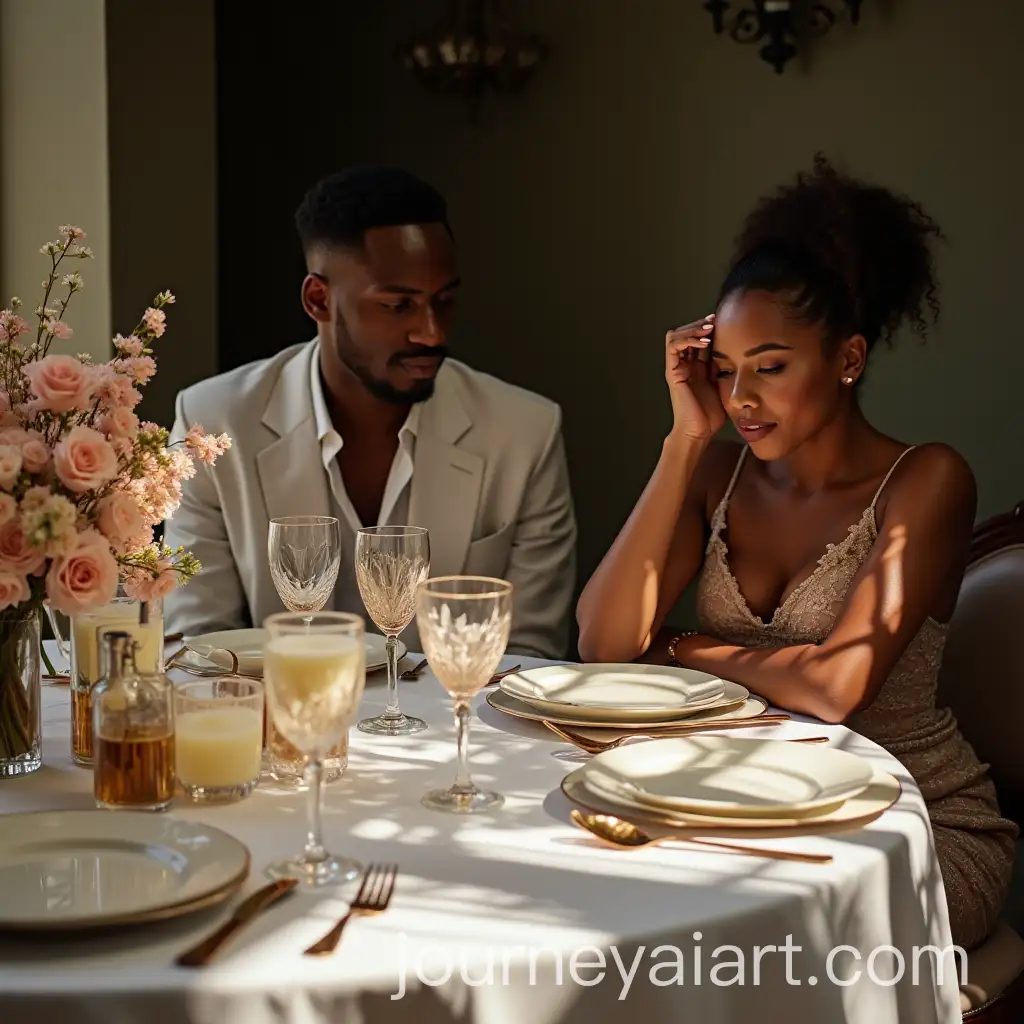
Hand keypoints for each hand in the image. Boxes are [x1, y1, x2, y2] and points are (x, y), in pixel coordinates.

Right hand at [665, 314, 725, 441]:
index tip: (723, 321)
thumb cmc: (711, 414)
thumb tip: (740, 349)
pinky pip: (673, 347)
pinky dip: (687, 339)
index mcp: (696, 367)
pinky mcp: (673, 373)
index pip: (698, 338)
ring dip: (692, 328)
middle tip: (715, 320)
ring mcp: (676, 368)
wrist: (699, 432)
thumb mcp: (723, 383)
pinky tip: (703, 341)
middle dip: (699, 323)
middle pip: (685, 332)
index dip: (708, 327)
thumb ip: (725, 367)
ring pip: (676, 335)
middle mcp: (684, 365)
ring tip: (709, 328)